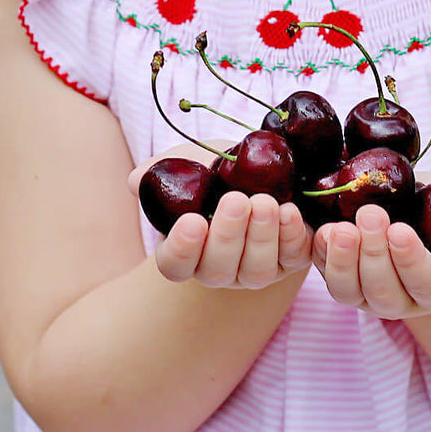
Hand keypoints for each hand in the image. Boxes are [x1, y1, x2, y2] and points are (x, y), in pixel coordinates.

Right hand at [129, 145, 312, 288]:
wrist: (259, 164)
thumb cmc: (214, 169)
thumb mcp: (185, 162)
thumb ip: (158, 171)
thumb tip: (137, 181)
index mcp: (186, 249)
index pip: (175, 265)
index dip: (181, 249)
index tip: (192, 221)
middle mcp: (219, 267)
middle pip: (218, 270)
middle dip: (228, 236)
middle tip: (236, 200)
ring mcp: (255, 268)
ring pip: (256, 270)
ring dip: (262, 236)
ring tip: (266, 202)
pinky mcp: (290, 260)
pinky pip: (293, 259)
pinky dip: (293, 237)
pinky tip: (290, 211)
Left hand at [312, 189, 430, 319]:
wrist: (415, 213)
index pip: (425, 283)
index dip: (412, 261)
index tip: (400, 230)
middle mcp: (402, 300)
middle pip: (384, 291)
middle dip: (375, 254)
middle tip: (370, 214)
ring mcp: (367, 293)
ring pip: (349, 291)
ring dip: (342, 261)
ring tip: (340, 228)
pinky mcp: (340, 277)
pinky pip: (324, 274)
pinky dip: (318, 255)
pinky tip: (319, 228)